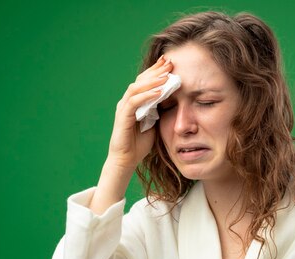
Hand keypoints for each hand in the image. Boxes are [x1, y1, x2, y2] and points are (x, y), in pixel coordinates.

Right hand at [107, 55, 172, 169]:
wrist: (127, 160)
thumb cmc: (140, 143)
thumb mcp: (154, 122)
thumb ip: (159, 110)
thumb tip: (172, 99)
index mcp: (135, 102)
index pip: (145, 82)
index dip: (156, 71)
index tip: (170, 63)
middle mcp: (127, 101)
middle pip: (141, 80)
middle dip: (155, 70)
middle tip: (169, 62)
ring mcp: (124, 108)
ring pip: (136, 87)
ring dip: (152, 81)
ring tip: (166, 75)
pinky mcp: (122, 117)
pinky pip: (134, 102)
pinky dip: (147, 95)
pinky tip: (159, 92)